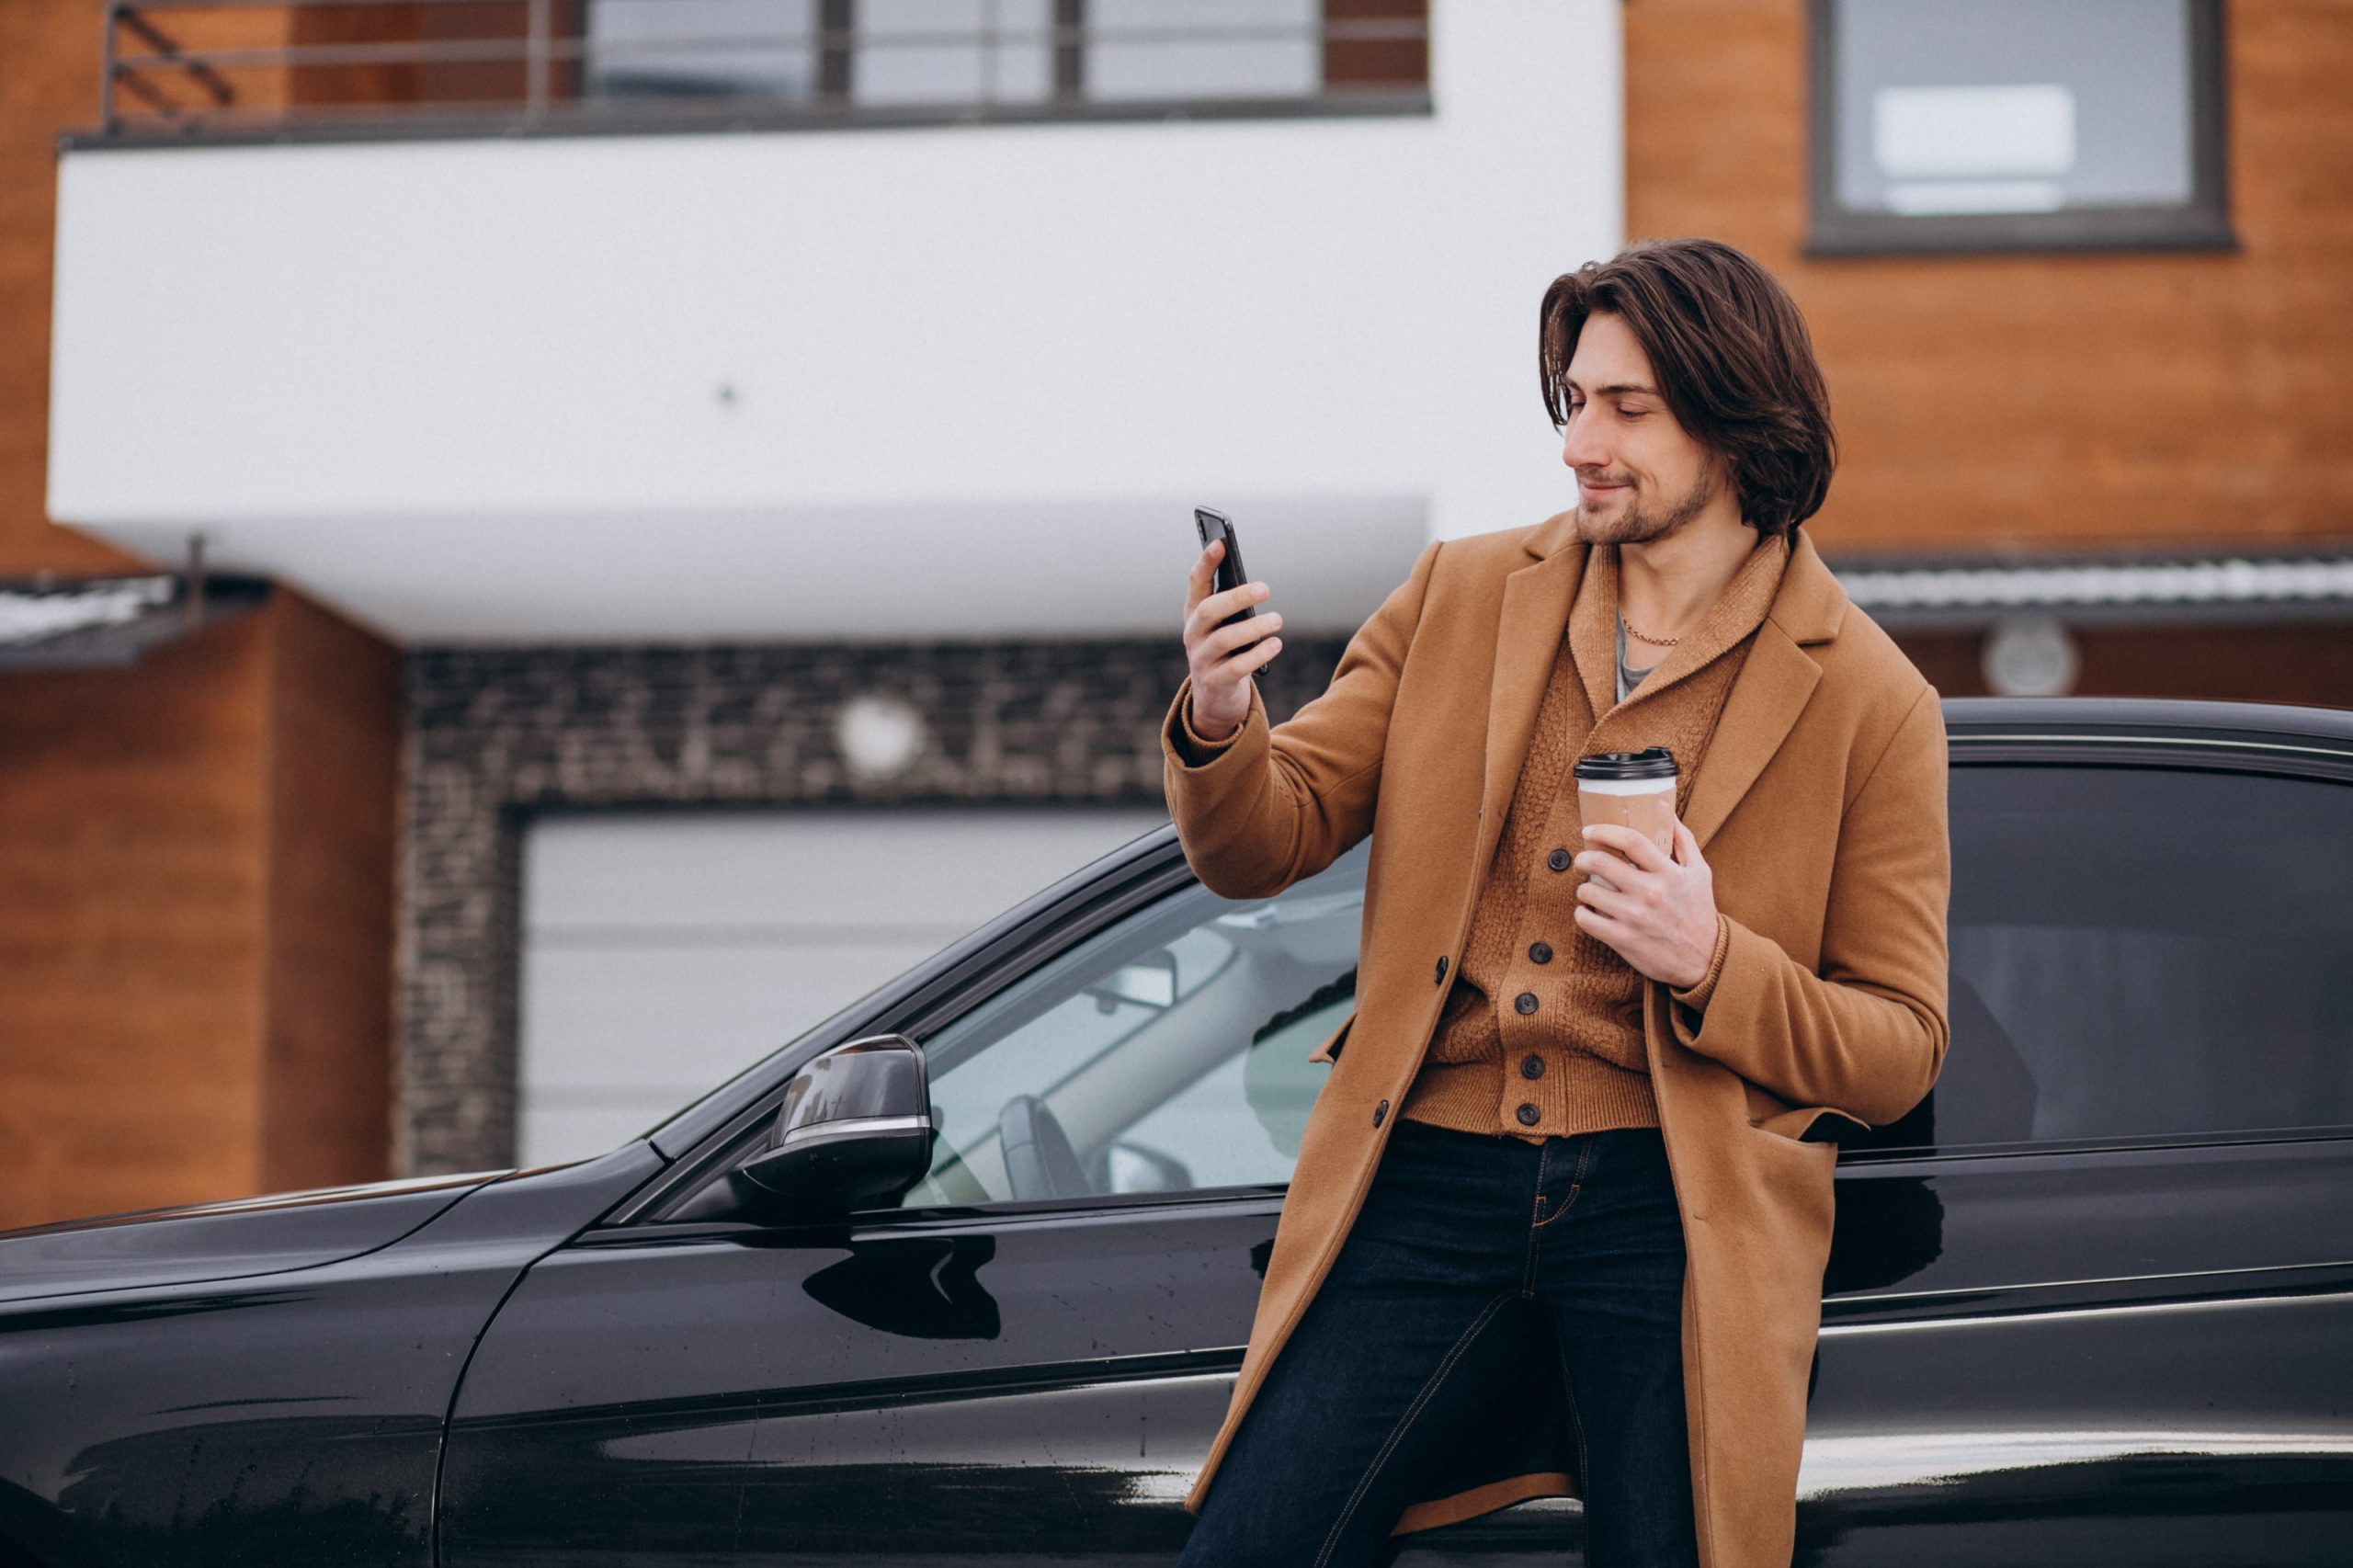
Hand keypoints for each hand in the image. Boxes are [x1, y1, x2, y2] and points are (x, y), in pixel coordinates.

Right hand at [1181, 537, 1281, 739]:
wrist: (1215, 696)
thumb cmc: (1226, 649)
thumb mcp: (1224, 626)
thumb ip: (1233, 606)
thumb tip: (1255, 588)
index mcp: (1194, 613)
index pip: (1195, 583)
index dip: (1206, 563)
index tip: (1220, 543)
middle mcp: (1192, 634)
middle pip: (1209, 610)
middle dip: (1237, 596)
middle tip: (1265, 588)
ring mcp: (1200, 659)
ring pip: (1224, 639)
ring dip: (1254, 627)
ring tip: (1277, 620)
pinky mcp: (1215, 682)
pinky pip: (1237, 667)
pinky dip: (1259, 654)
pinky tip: (1275, 644)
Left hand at [1571, 818, 1718, 989]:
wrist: (1706, 960)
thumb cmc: (1700, 913)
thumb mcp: (1700, 873)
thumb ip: (1683, 840)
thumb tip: (1665, 810)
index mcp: (1668, 874)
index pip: (1631, 841)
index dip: (1605, 831)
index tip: (1589, 831)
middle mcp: (1650, 893)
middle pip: (1601, 863)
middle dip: (1583, 858)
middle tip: (1582, 860)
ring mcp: (1635, 918)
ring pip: (1588, 891)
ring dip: (1582, 887)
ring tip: (1588, 888)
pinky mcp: (1623, 940)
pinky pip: (1587, 920)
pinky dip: (1582, 913)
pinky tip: (1589, 910)